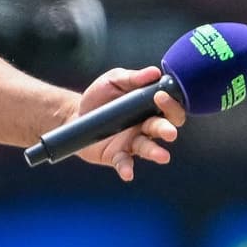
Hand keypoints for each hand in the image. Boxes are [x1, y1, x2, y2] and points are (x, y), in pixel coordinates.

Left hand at [72, 65, 185, 181]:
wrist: (75, 114)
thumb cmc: (100, 96)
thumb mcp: (113, 80)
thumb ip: (132, 77)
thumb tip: (155, 72)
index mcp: (149, 108)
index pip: (170, 108)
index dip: (171, 103)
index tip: (160, 95)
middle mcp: (145, 127)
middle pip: (163, 129)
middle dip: (167, 130)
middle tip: (169, 132)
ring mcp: (132, 142)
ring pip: (148, 148)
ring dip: (155, 152)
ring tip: (162, 156)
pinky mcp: (117, 155)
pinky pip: (124, 163)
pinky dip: (126, 168)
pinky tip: (128, 174)